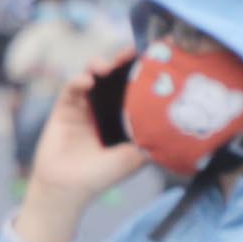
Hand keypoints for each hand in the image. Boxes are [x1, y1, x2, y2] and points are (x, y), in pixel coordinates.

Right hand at [16, 46, 145, 238]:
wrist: (68, 189)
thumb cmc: (102, 175)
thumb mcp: (136, 157)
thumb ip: (153, 139)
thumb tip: (178, 126)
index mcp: (122, 117)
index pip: (133, 88)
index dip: (141, 71)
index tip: (152, 57)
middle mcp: (104, 108)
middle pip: (113, 77)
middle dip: (120, 62)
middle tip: (129, 53)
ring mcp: (84, 107)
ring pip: (92, 76)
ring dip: (98, 65)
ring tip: (104, 66)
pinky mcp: (63, 110)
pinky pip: (70, 89)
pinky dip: (77, 81)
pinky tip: (86, 81)